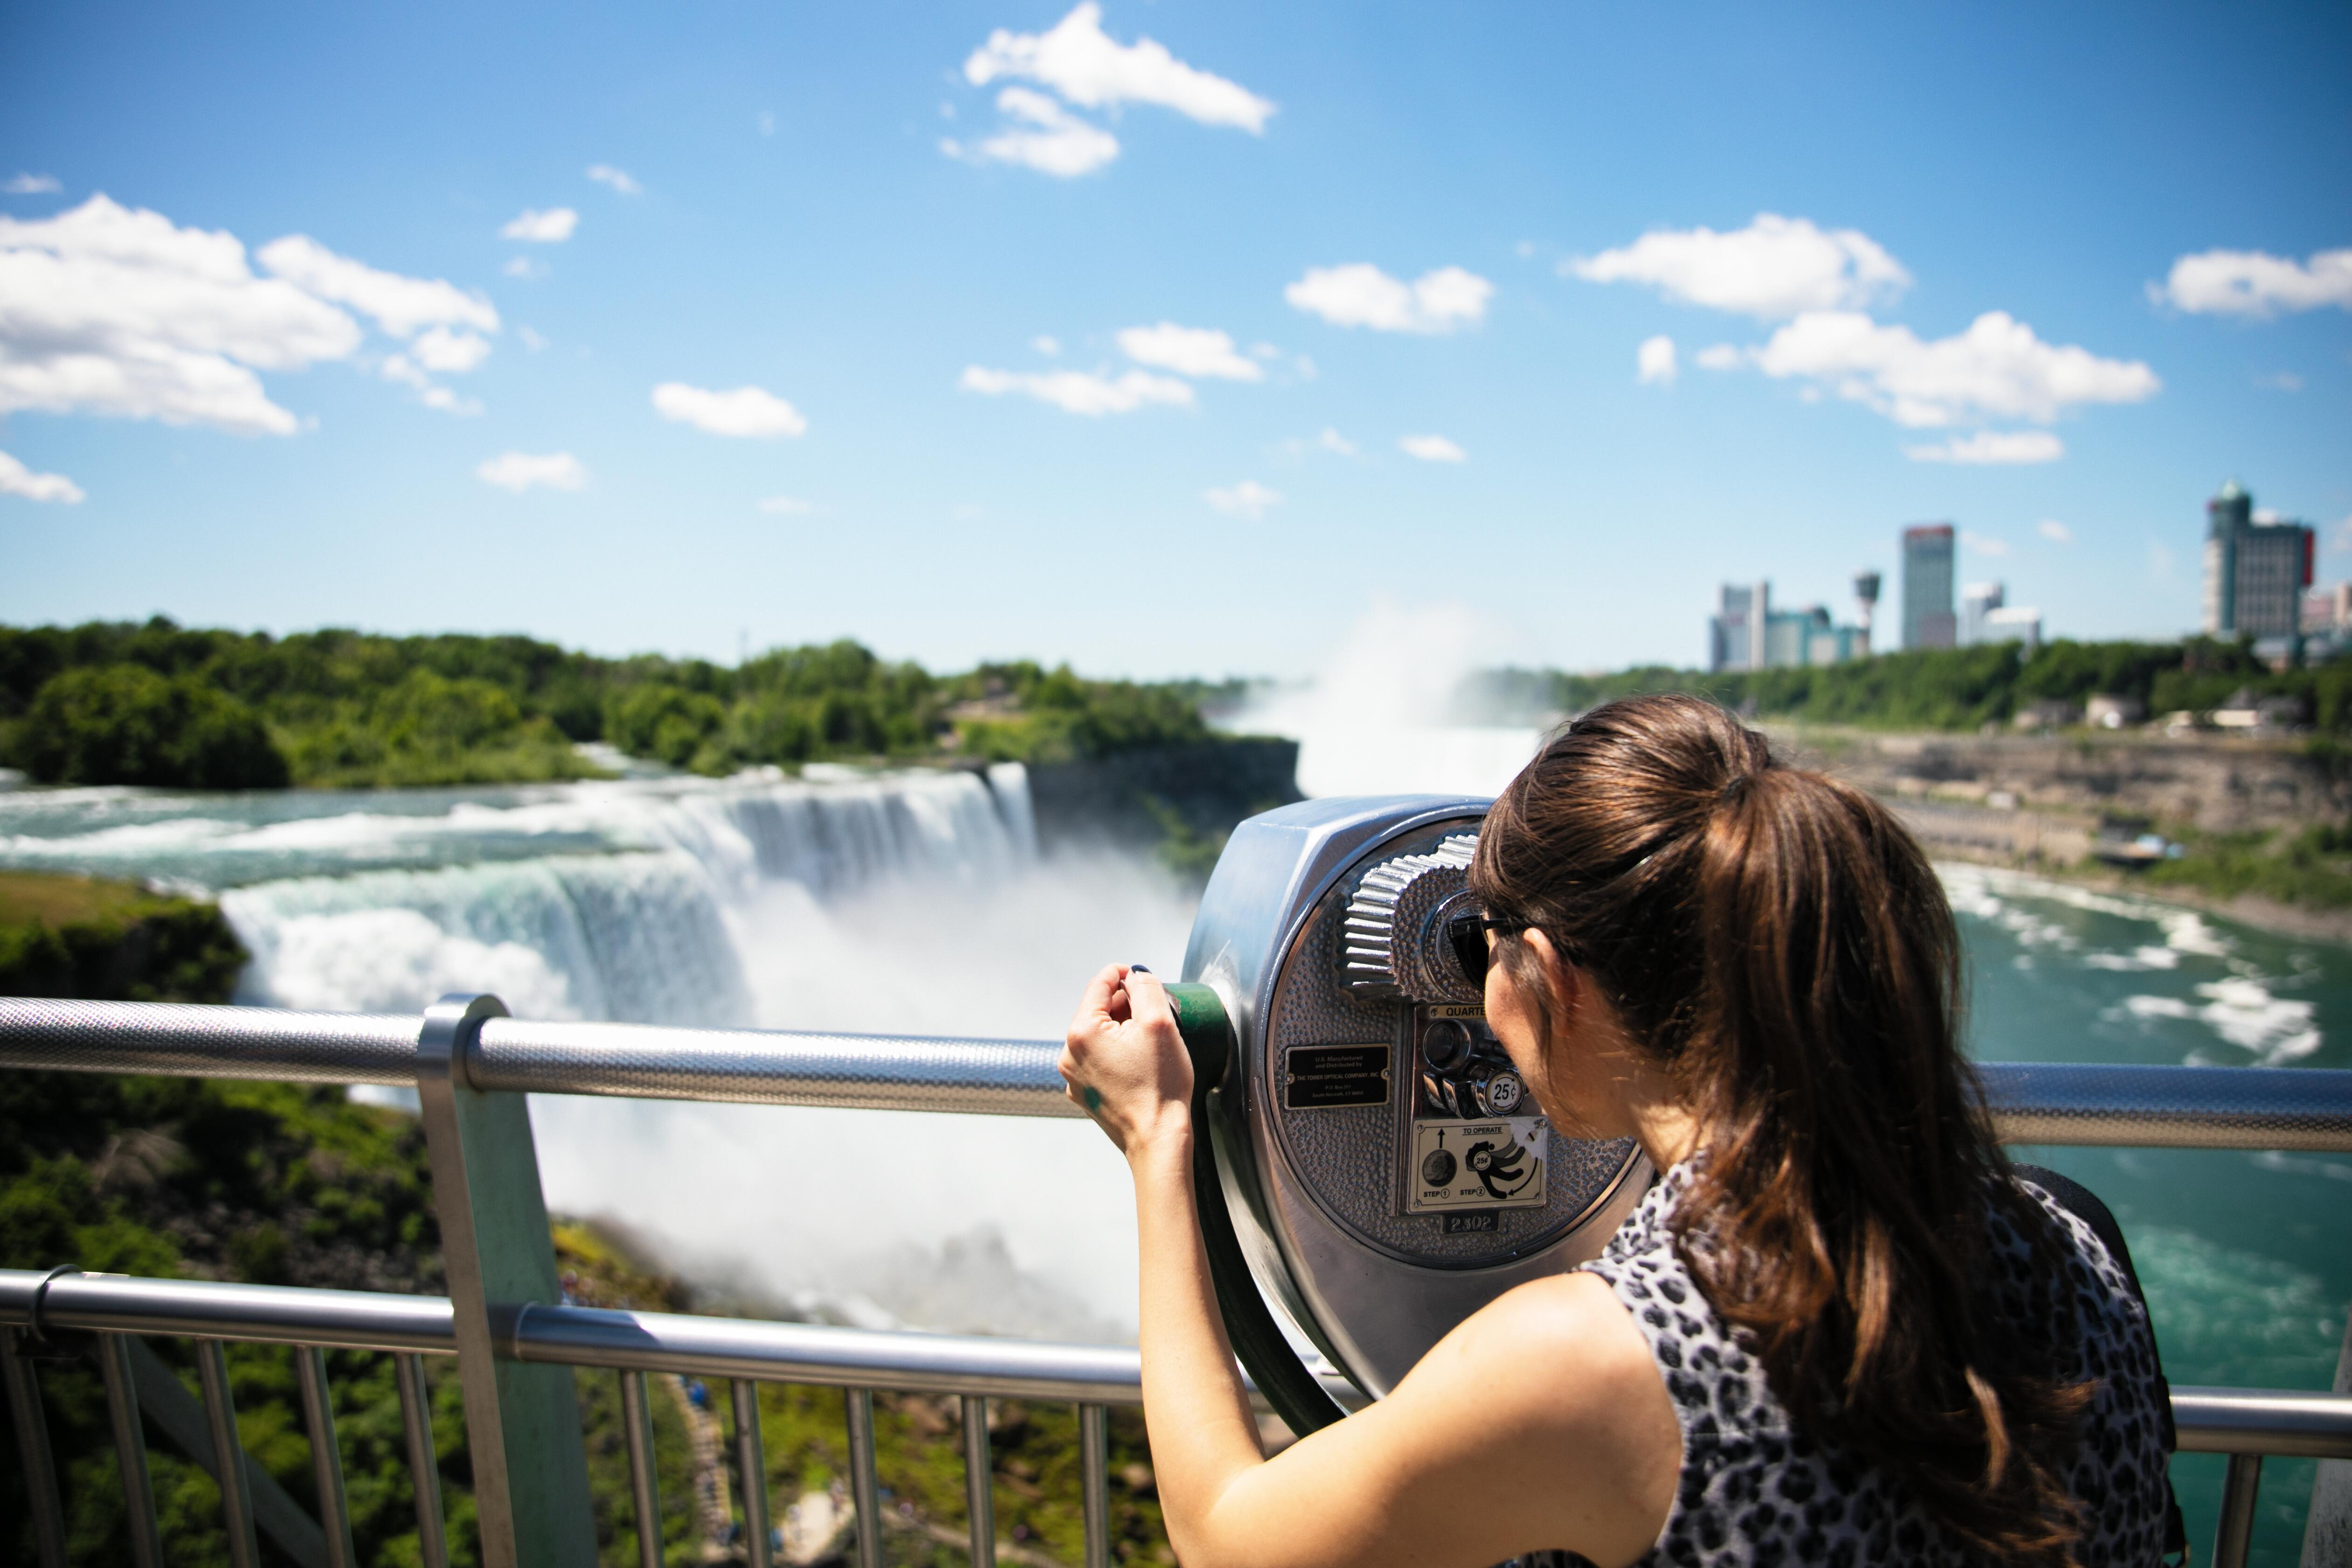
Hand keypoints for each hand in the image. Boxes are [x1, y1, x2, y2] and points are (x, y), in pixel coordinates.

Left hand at [1060, 963, 1192, 1159]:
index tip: (1142, 977)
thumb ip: (1146, 987)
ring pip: (1099, 1035)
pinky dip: (1117, 1053)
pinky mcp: (1085, 1093)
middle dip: (1126, 1005)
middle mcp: (1068, 1054)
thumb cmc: (1160, 1085)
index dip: (1123, 974)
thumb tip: (1135, 976)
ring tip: (1149, 1043)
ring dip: (1122, 1030)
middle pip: (1097, 1010)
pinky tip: (1139, 1064)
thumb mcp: (1159, 1023)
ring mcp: (1074, 1077)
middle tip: (1155, 1014)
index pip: (1099, 985)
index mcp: (1081, 1032)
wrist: (1158, 1139)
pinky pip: (1099, 1059)